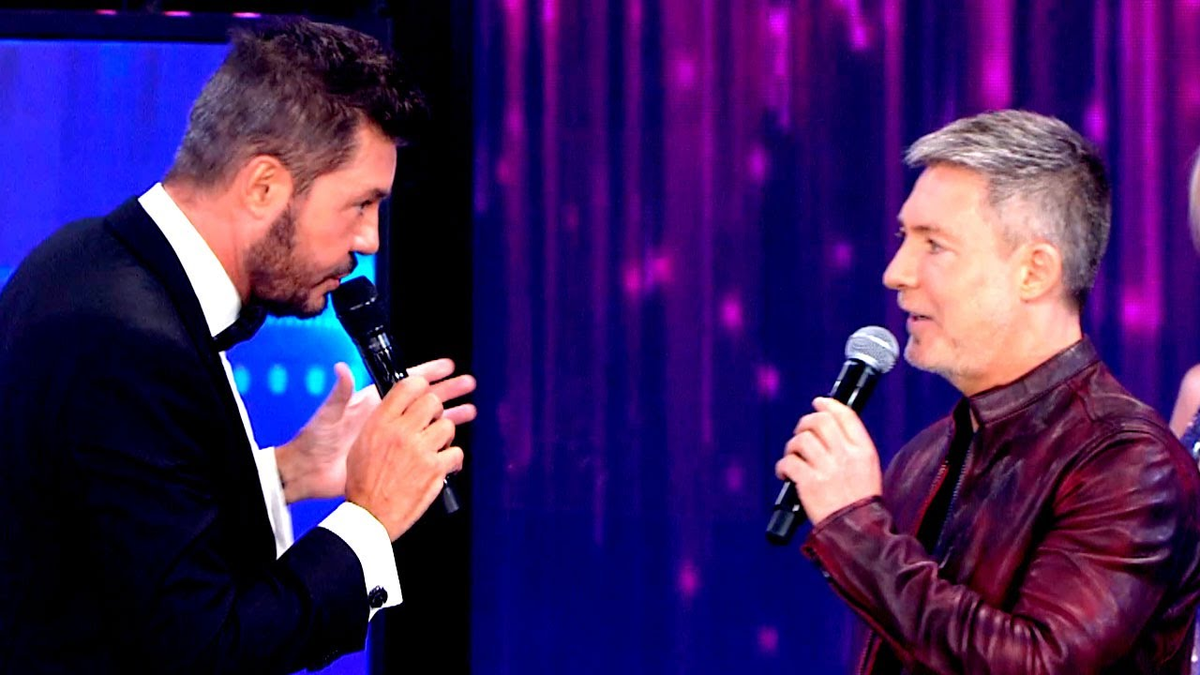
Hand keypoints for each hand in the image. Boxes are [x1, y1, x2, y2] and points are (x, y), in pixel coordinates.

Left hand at [277, 358, 476, 502]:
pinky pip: (423, 449)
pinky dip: (440, 445)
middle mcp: (388, 419)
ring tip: (471, 411)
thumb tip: (342, 367)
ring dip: (450, 416)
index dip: (429, 373)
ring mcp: (393, 439)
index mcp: (375, 403)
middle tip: (469, 385)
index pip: (408, 384)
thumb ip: (339, 393)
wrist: (308, 475)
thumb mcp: (327, 416)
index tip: (449, 366)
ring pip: (429, 424)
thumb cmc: (315, 443)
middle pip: (425, 401)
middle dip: (448, 391)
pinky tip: (455, 444)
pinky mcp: (395, 459)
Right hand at [345, 375, 463, 539]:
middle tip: (434, 420)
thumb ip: (382, 421)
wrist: (368, 515)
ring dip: (446, 435)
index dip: (422, 383)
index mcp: (380, 422)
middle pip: (432, 401)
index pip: (407, 386)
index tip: (427, 388)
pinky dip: (453, 460)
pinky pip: (456, 453)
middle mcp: (401, 431)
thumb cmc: (362, 482)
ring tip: (438, 446)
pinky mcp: (435, 469)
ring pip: (447, 426)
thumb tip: (399, 406)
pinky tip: (446, 465)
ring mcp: (420, 449)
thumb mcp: (362, 443)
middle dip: (436, 410)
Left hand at [775, 397, 881, 524]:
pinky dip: (782, 466)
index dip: (828, 404)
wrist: (857, 531)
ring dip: (792, 446)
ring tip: (794, 457)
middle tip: (800, 432)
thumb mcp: (868, 468)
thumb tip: (826, 425)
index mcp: (863, 450)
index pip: (845, 415)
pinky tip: (785, 473)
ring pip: (801, 440)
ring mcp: (827, 469)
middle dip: (805, 422)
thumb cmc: (859, 501)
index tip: (818, 402)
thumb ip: (851, 447)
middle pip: (820, 421)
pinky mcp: (809, 483)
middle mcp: (846, 456)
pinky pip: (788, 462)